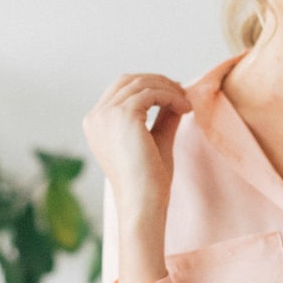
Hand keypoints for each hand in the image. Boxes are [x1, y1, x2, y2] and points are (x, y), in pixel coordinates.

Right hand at [82, 71, 191, 225]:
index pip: (121, 90)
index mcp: (97, 124)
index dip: (149, 86)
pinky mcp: (122, 115)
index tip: (174, 93)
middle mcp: (96, 117)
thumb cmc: (148, 181)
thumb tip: (175, 96)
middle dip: (158, 82)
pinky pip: (151, 93)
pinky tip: (185, 109)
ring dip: (168, 89)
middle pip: (128, 80)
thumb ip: (162, 118)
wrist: (143, 202)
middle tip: (182, 92)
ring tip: (186, 103)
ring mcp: (105, 115)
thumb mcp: (155, 141)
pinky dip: (171, 96)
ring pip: (141, 84)